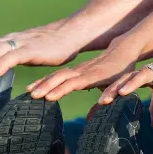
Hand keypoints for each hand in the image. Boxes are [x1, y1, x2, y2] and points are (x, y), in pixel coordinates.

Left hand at [0, 23, 81, 86]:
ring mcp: (21, 43)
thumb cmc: (54, 46)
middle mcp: (11, 39)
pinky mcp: (32, 49)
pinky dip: (0, 64)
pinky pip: (12, 55)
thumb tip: (1, 72)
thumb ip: (15, 58)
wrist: (73, 33)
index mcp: (9, 41)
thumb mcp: (29, 51)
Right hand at [24, 37, 147, 101]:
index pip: (75, 83)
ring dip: (43, 83)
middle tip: (33, 96)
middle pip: (62, 78)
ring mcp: (78, 70)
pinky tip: (35, 87)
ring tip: (29, 92)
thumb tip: (104, 103)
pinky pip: (58, 75)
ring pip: (58, 76)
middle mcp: (83, 71)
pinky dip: (45, 80)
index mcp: (94, 75)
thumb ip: (113, 92)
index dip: (62, 89)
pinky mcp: (76, 70)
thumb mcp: (121, 82)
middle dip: (47, 86)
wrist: (123, 50)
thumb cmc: (123, 69)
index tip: (49, 97)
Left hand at [96, 46, 152, 125]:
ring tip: (122, 94)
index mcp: (145, 75)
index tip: (99, 104)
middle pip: (128, 77)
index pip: (124, 82)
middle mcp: (151, 71)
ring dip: (132, 83)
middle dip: (114, 88)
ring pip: (144, 75)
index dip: (111, 91)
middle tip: (101, 101)